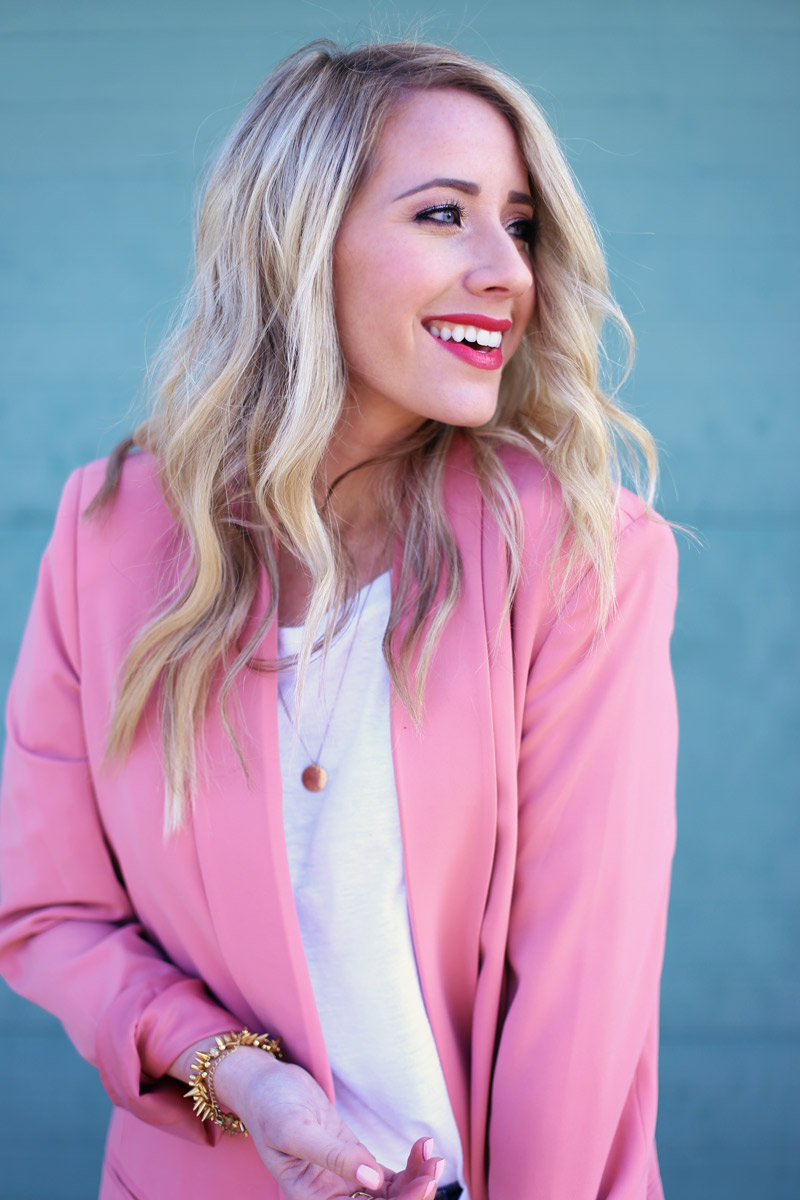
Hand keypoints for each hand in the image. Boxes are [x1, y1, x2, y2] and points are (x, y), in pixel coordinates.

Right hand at [213, 1047, 441, 1199]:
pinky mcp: (355, 1161)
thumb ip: (334, 1157)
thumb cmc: (270, 1105)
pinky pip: (388, 1177)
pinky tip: (422, 1147)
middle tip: (435, 1165)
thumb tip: (373, 1182)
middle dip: (413, 1194)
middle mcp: (331, 1197)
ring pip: (390, 1196)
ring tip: (433, 1154)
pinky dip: (409, 1166)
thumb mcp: (295, 1130)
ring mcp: (346, 1180)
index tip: (422, 1183)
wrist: (265, 1082)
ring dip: (416, 1180)